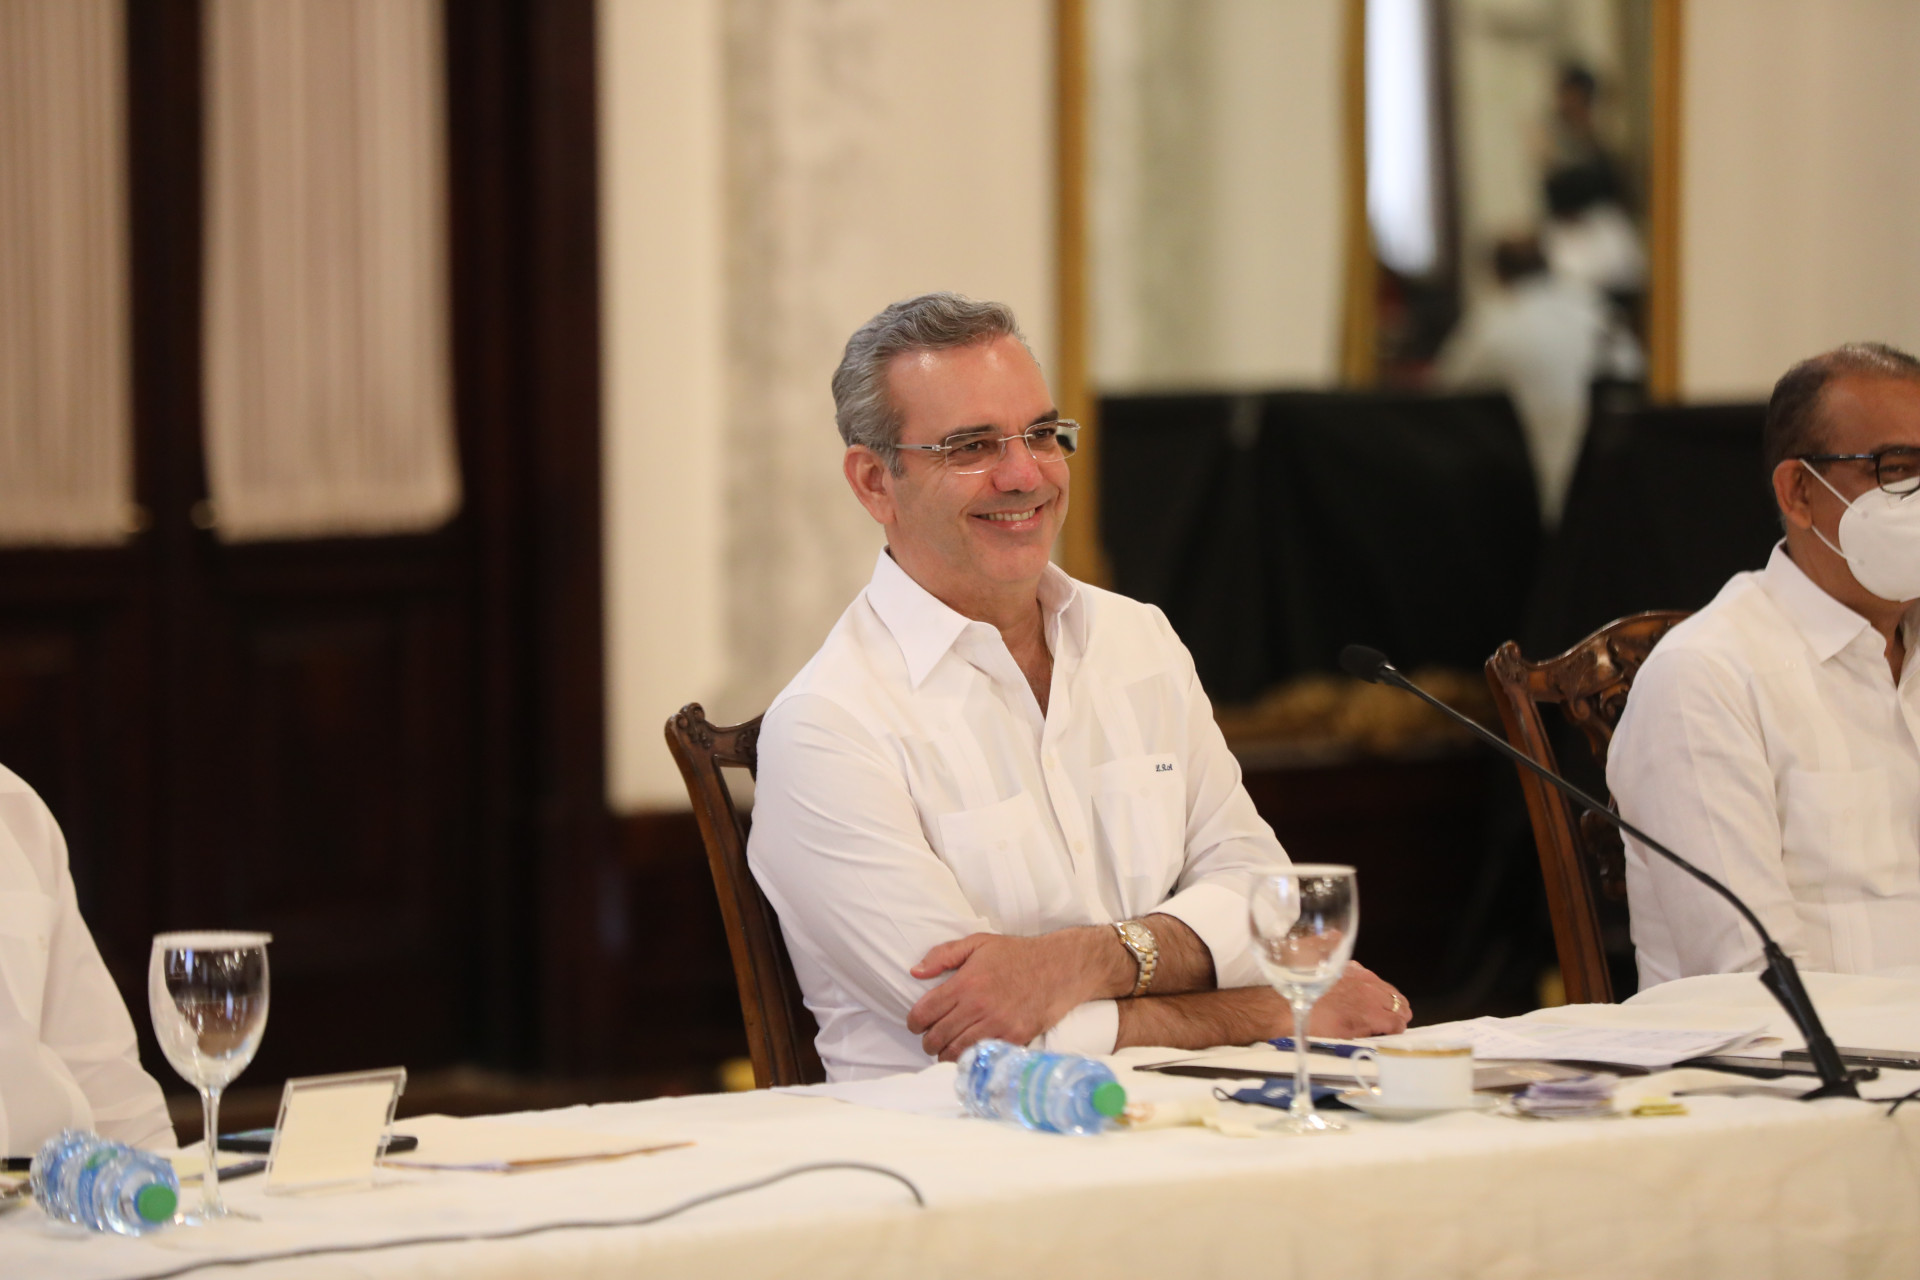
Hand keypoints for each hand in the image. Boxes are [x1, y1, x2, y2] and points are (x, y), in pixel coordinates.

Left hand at [905, 930, 1112, 1060]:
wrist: (1058, 968)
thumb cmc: (1017, 955)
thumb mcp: (978, 943)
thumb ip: (943, 955)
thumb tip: (915, 972)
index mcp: (965, 983)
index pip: (925, 1012)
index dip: (914, 1022)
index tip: (916, 1023)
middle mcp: (978, 1007)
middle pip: (937, 1037)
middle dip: (927, 1040)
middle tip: (931, 1038)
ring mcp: (996, 1026)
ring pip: (955, 1052)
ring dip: (945, 1053)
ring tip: (946, 1047)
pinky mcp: (1013, 1040)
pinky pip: (981, 1057)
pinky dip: (969, 1058)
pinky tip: (967, 1051)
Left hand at [1305, 961, 1411, 1037]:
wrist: (1290, 1004)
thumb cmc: (1316, 1026)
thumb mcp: (1347, 1038)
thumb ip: (1369, 1032)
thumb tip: (1381, 1031)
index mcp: (1372, 1013)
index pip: (1399, 1022)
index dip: (1397, 1029)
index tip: (1392, 1032)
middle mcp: (1371, 992)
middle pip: (1400, 1002)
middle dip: (1397, 1013)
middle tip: (1390, 1021)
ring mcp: (1362, 976)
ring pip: (1388, 988)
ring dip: (1388, 999)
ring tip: (1380, 1007)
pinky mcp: (1351, 967)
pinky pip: (1371, 976)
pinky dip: (1371, 985)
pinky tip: (1361, 992)